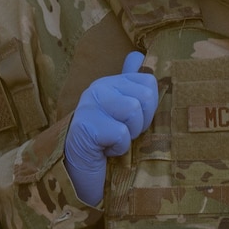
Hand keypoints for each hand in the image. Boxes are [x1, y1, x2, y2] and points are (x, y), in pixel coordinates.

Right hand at [64, 52, 158, 205]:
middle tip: (122, 134)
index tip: (130, 123)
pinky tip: (104, 151)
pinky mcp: (85, 126)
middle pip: (145, 96)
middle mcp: (97, 89)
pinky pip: (120, 133)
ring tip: (113, 142)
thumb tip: (138, 55)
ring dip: (129, 136)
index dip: (149, 109)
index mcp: (108, 82)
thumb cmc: (105, 144)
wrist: (80, 173)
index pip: (149, 83)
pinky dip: (118, 148)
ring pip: (133, 111)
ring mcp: (88, 106)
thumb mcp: (121, 112)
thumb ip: (129, 83)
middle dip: (141, 123)